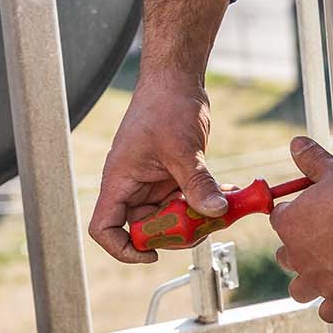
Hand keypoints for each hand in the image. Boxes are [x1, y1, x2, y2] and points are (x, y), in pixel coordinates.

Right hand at [88, 77, 228, 263]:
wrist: (178, 80)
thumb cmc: (166, 105)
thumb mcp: (183, 149)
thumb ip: (196, 183)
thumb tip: (215, 212)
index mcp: (120, 181)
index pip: (105, 228)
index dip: (124, 248)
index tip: (153, 252)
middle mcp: (133, 186)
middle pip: (145, 229)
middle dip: (175, 233)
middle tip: (205, 224)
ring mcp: (154, 183)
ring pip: (171, 218)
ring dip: (196, 218)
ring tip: (222, 207)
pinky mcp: (174, 177)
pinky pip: (187, 200)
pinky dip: (206, 201)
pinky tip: (227, 193)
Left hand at [270, 137, 332, 323]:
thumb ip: (313, 160)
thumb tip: (298, 145)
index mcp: (292, 223)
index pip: (279, 218)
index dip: (293, 213)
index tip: (305, 211)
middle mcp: (299, 254)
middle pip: (285, 255)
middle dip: (297, 249)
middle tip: (318, 239)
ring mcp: (318, 279)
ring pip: (300, 288)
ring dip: (308, 281)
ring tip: (323, 271)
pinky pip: (329, 311)